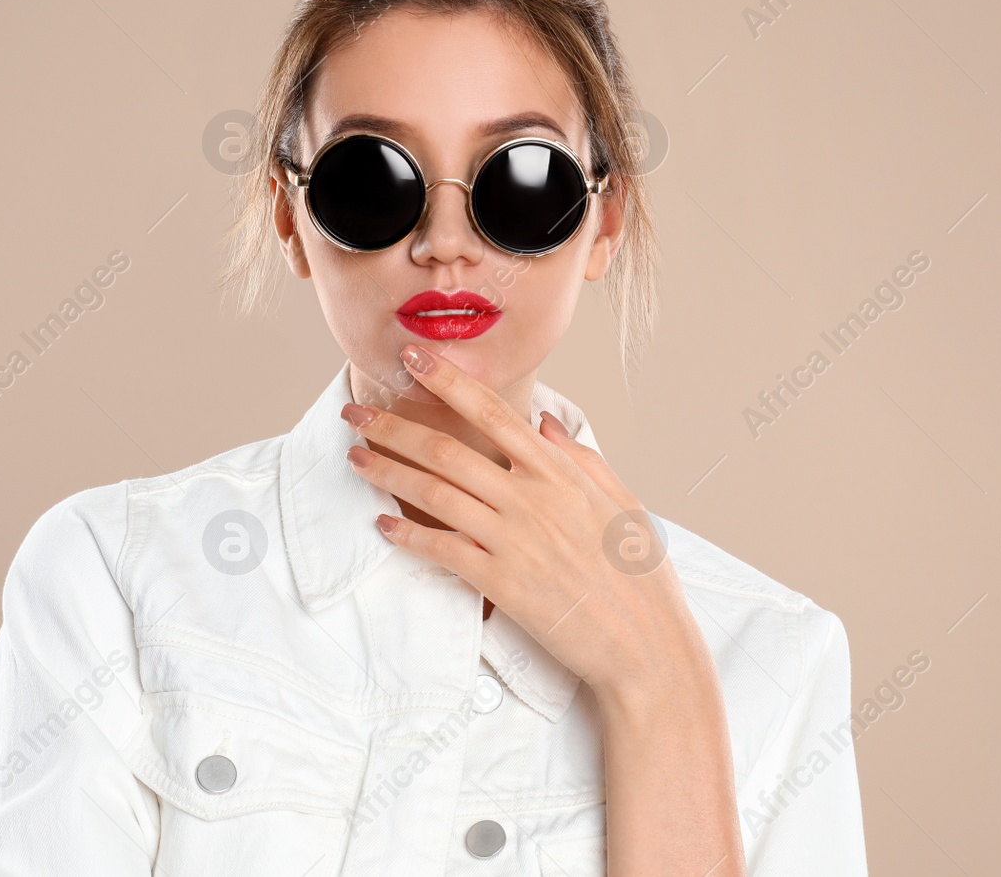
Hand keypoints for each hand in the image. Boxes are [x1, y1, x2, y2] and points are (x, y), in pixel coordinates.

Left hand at [340, 343, 709, 701]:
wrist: (647, 644)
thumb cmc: (640, 575)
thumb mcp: (622, 503)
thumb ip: (581, 458)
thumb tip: (545, 422)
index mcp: (560, 473)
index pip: (493, 411)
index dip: (447, 380)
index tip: (413, 356)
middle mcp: (531, 499)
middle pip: (446, 450)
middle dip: (393, 426)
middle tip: (354, 410)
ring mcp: (513, 540)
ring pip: (433, 494)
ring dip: (386, 471)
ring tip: (355, 458)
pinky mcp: (500, 583)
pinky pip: (440, 549)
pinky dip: (405, 535)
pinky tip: (380, 524)